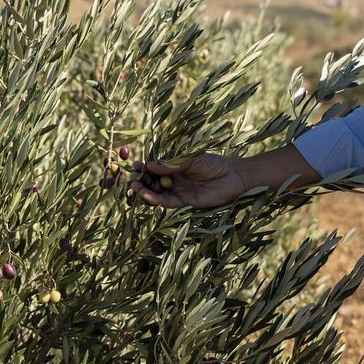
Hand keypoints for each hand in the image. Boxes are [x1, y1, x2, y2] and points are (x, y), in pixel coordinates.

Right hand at [129, 154, 249, 208]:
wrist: (233, 176)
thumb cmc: (213, 163)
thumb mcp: (189, 159)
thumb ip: (170, 164)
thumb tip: (149, 164)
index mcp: (176, 167)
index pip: (155, 169)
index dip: (144, 168)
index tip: (134, 165)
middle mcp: (175, 180)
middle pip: (154, 183)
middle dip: (142, 181)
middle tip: (131, 179)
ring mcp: (180, 192)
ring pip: (158, 195)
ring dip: (145, 192)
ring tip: (135, 187)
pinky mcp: (186, 203)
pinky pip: (168, 203)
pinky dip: (157, 200)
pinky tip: (148, 196)